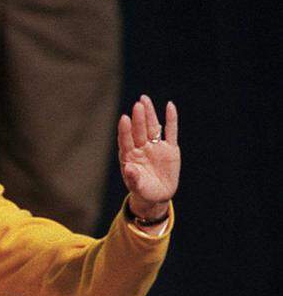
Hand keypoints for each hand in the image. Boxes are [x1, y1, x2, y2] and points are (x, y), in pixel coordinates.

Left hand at [117, 95, 179, 220]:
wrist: (158, 195)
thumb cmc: (143, 191)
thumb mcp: (138, 187)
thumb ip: (133, 178)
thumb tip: (128, 167)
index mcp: (130, 156)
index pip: (126, 140)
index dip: (125, 130)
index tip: (124, 118)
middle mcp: (141, 148)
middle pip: (139, 130)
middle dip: (138, 118)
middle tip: (138, 104)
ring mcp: (155, 147)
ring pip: (153, 127)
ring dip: (149, 114)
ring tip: (144, 99)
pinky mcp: (170, 148)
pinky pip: (171, 131)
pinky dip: (171, 119)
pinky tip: (169, 106)